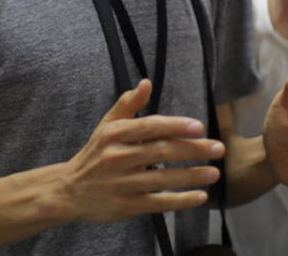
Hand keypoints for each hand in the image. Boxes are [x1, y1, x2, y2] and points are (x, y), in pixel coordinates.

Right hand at [62, 80, 224, 222]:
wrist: (68, 191)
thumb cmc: (95, 155)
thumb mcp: (106, 126)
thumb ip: (128, 104)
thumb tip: (147, 82)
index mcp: (114, 134)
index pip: (150, 127)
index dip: (175, 126)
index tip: (200, 126)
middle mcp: (117, 157)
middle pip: (161, 151)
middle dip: (193, 150)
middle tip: (218, 148)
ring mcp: (121, 183)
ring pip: (163, 178)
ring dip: (192, 176)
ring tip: (215, 173)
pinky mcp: (125, 206)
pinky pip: (158, 203)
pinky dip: (180, 201)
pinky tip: (200, 197)